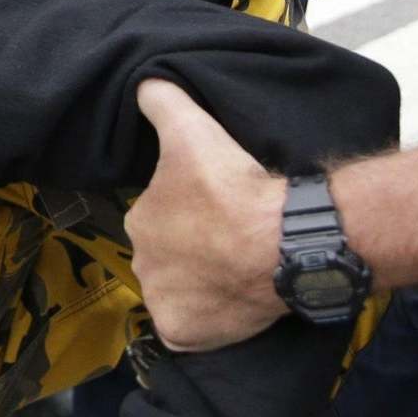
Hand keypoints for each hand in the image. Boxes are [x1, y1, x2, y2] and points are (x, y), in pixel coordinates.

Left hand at [131, 80, 289, 350]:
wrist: (277, 243)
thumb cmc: (231, 186)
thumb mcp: (193, 129)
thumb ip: (161, 100)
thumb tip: (142, 82)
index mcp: (140, 219)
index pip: (159, 215)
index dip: (188, 210)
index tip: (218, 206)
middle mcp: (142, 265)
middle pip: (168, 255)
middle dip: (191, 248)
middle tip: (229, 237)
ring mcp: (162, 303)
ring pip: (179, 291)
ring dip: (200, 282)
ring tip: (236, 268)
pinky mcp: (183, 334)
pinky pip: (190, 328)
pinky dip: (206, 319)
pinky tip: (229, 302)